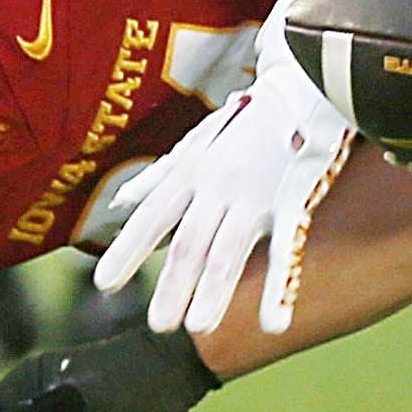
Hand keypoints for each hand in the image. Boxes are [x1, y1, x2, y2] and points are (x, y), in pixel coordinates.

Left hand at [93, 64, 352, 336]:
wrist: (306, 83)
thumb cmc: (248, 119)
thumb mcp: (197, 142)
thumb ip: (158, 177)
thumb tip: (121, 202)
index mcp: (193, 172)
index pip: (154, 217)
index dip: (128, 250)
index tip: (106, 285)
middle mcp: (218, 184)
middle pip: (190, 242)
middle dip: (173, 284)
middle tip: (159, 326)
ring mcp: (256, 194)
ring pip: (230, 249)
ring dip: (213, 291)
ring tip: (198, 328)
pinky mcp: (293, 200)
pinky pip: (287, 249)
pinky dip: (279, 288)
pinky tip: (272, 324)